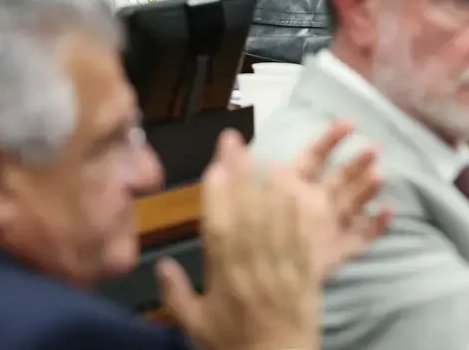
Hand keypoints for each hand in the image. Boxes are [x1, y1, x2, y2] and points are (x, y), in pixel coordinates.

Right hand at [157, 125, 388, 349]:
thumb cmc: (232, 346)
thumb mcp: (195, 324)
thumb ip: (176, 293)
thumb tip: (159, 263)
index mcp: (225, 276)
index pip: (219, 226)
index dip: (217, 194)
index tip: (215, 165)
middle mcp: (254, 266)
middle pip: (248, 211)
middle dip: (241, 173)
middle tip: (237, 140)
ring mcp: (283, 267)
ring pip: (278, 218)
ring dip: (273, 185)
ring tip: (270, 155)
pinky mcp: (308, 273)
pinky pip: (303, 236)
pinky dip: (299, 211)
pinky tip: (298, 191)